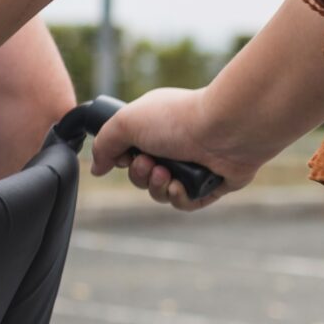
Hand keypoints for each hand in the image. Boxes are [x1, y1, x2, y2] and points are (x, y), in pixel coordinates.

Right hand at [88, 87, 275, 210]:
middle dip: (139, 175)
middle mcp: (174, 146)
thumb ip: (104, 145)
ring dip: (157, 187)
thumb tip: (97, 168)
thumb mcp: (126, 123)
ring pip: (161, 192)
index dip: (121, 160)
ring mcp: (193, 165)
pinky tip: (181, 186)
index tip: (123, 157)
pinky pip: (185, 202)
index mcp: (155, 127)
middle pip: (142, 176)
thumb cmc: (176, 120)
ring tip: (167, 174)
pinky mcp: (211, 184)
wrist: (225, 130)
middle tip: (149, 163)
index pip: (129, 152)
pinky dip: (179, 198)